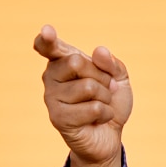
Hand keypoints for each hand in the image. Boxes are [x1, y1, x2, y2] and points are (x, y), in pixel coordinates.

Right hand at [33, 24, 131, 166]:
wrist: (110, 134)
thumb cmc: (110, 101)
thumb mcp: (119, 78)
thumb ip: (111, 63)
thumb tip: (99, 51)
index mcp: (62, 61)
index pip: (48, 47)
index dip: (46, 40)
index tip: (47, 32)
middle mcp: (51, 77)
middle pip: (77, 62)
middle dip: (101, 77)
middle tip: (104, 89)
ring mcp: (51, 97)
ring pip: (88, 87)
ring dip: (105, 98)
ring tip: (100, 105)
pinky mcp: (57, 118)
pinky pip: (92, 108)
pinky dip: (105, 114)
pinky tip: (97, 119)